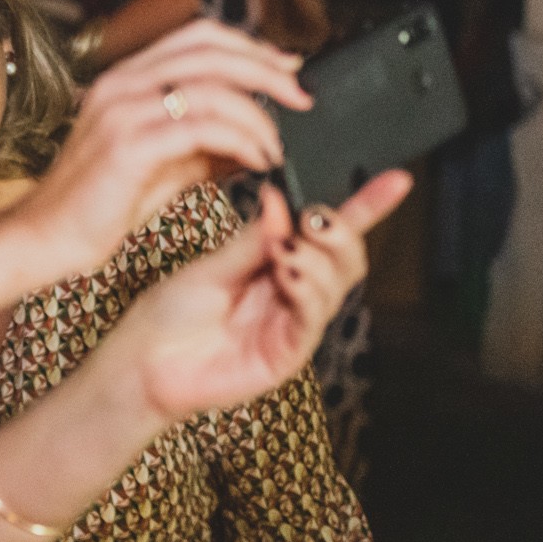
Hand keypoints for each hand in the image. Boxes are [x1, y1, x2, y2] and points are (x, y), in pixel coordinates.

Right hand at [21, 20, 312, 271]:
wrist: (44, 239)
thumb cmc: (96, 208)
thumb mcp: (164, 167)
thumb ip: (205, 145)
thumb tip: (257, 135)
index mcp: (126, 80)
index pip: (198, 37)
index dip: (250, 46)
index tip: (289, 67)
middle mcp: (120, 84)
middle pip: (211, 51)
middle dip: (267, 71)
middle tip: (302, 98)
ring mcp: (120, 111)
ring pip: (210, 87)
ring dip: (258, 115)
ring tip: (277, 146)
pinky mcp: (126, 145)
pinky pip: (201, 128)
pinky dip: (240, 140)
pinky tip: (256, 161)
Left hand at [103, 170, 411, 427]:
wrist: (146, 361)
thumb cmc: (171, 314)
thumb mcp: (212, 264)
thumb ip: (254, 238)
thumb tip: (281, 199)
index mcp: (277, 262)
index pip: (330, 232)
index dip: (368, 207)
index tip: (396, 180)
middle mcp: (293, 291)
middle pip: (347, 258)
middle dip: (339, 231)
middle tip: (312, 218)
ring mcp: (294, 323)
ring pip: (336, 284)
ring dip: (317, 259)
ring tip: (285, 251)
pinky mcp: (288, 352)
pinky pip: (314, 317)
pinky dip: (307, 289)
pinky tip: (288, 275)